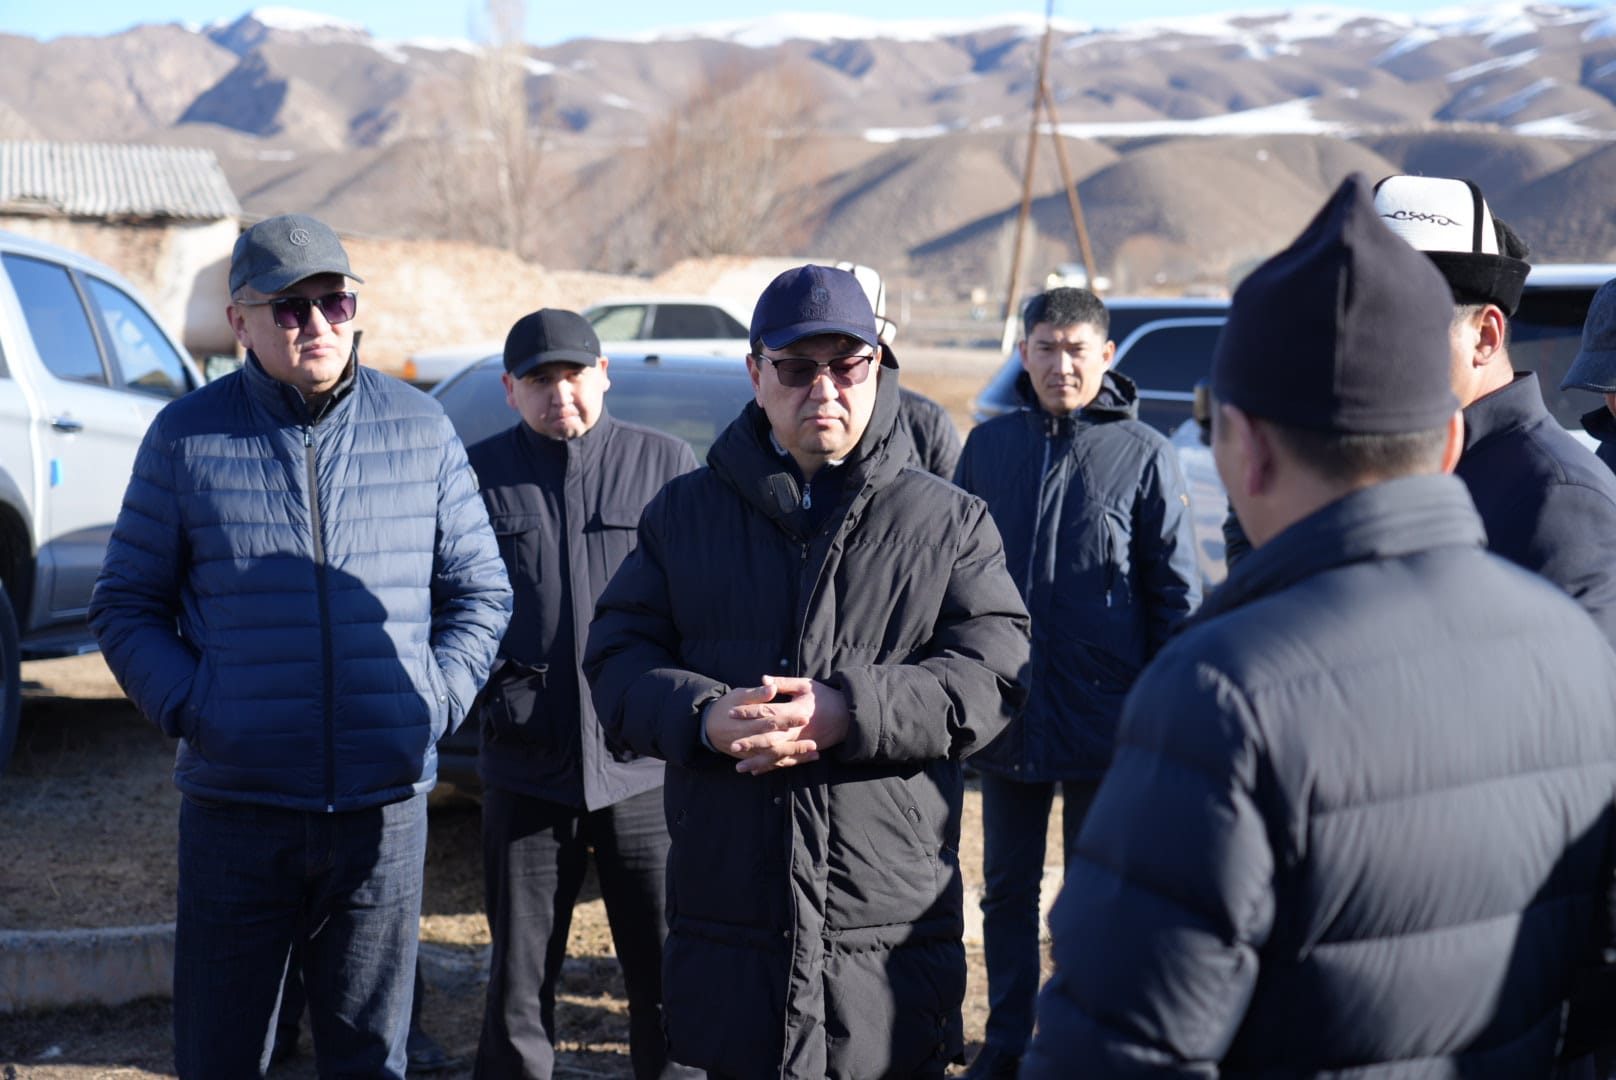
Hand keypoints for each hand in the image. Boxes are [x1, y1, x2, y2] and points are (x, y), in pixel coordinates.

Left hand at [721, 676, 849, 775]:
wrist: (848, 715)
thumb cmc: (825, 697)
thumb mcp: (805, 685)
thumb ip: (783, 683)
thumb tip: (763, 680)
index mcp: (795, 711)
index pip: (768, 711)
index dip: (748, 712)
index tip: (730, 713)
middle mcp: (797, 730)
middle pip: (770, 738)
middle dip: (750, 743)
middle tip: (732, 746)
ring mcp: (801, 743)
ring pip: (776, 755)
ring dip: (757, 761)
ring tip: (739, 767)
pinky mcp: (804, 751)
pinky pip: (785, 762)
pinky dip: (771, 767)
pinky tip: (756, 770)